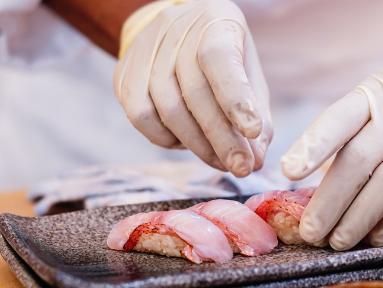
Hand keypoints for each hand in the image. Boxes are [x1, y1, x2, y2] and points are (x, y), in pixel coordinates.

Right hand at [114, 0, 271, 176]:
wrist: (177, 33)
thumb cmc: (223, 61)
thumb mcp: (249, 76)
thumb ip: (258, 115)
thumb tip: (255, 160)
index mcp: (215, 25)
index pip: (221, 60)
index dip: (236, 98)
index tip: (252, 131)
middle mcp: (176, 32)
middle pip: (195, 95)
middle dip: (222, 140)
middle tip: (241, 168)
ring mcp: (146, 53)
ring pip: (168, 111)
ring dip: (198, 146)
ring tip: (220, 161)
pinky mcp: (125, 75)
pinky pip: (142, 118)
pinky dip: (167, 140)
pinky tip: (186, 142)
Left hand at [282, 18, 382, 249]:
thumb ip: (357, 132)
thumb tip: (316, 182)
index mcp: (376, 94)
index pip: (338, 119)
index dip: (312, 145)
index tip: (288, 172)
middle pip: (358, 160)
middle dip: (328, 202)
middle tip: (310, 232)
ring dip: (357, 219)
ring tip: (337, 242)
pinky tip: (375, 238)